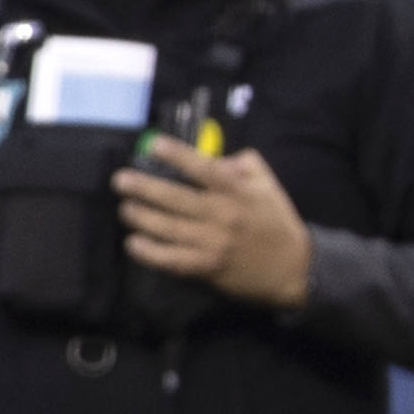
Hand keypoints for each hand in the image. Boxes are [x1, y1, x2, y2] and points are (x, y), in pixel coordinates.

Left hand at [114, 135, 310, 309]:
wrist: (293, 268)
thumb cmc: (275, 222)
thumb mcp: (268, 185)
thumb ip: (244, 164)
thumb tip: (215, 156)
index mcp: (237, 192)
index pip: (204, 169)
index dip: (177, 156)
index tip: (153, 145)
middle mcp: (222, 216)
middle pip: (176, 199)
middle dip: (143, 188)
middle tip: (120, 180)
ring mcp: (212, 244)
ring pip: (168, 228)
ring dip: (140, 217)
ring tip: (124, 208)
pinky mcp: (206, 268)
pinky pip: (171, 259)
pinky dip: (149, 252)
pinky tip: (133, 243)